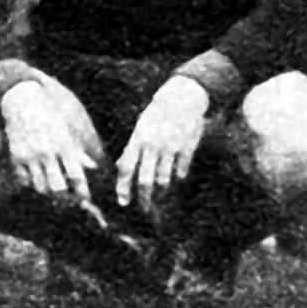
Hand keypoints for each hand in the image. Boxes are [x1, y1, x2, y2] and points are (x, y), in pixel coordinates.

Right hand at [1, 77, 98, 211]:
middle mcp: (47, 152)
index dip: (83, 192)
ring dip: (49, 193)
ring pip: (40, 188)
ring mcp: (30, 156)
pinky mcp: (16, 157)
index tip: (86, 198)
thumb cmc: (51, 114)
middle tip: (70, 200)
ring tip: (55, 192)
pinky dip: (32, 184)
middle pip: (58, 188)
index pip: (77, 177)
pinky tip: (39, 179)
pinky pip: (25, 181)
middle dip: (66, 198)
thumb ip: (81, 150)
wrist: (23, 100)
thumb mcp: (69, 129)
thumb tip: (94, 167)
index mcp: (64, 145)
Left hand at [116, 75, 211, 216]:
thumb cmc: (157, 114)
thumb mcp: (140, 127)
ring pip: (164, 179)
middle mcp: (152, 145)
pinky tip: (178, 175)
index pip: (126, 168)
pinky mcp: (186, 148)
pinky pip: (181, 170)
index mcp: (138, 139)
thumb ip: (131, 148)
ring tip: (160, 194)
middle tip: (144, 209)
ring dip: (161, 190)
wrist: (182, 98)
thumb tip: (120, 167)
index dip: (123, 187)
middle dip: (144, 198)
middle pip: (145, 179)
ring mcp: (170, 147)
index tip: (123, 202)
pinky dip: (178, 175)